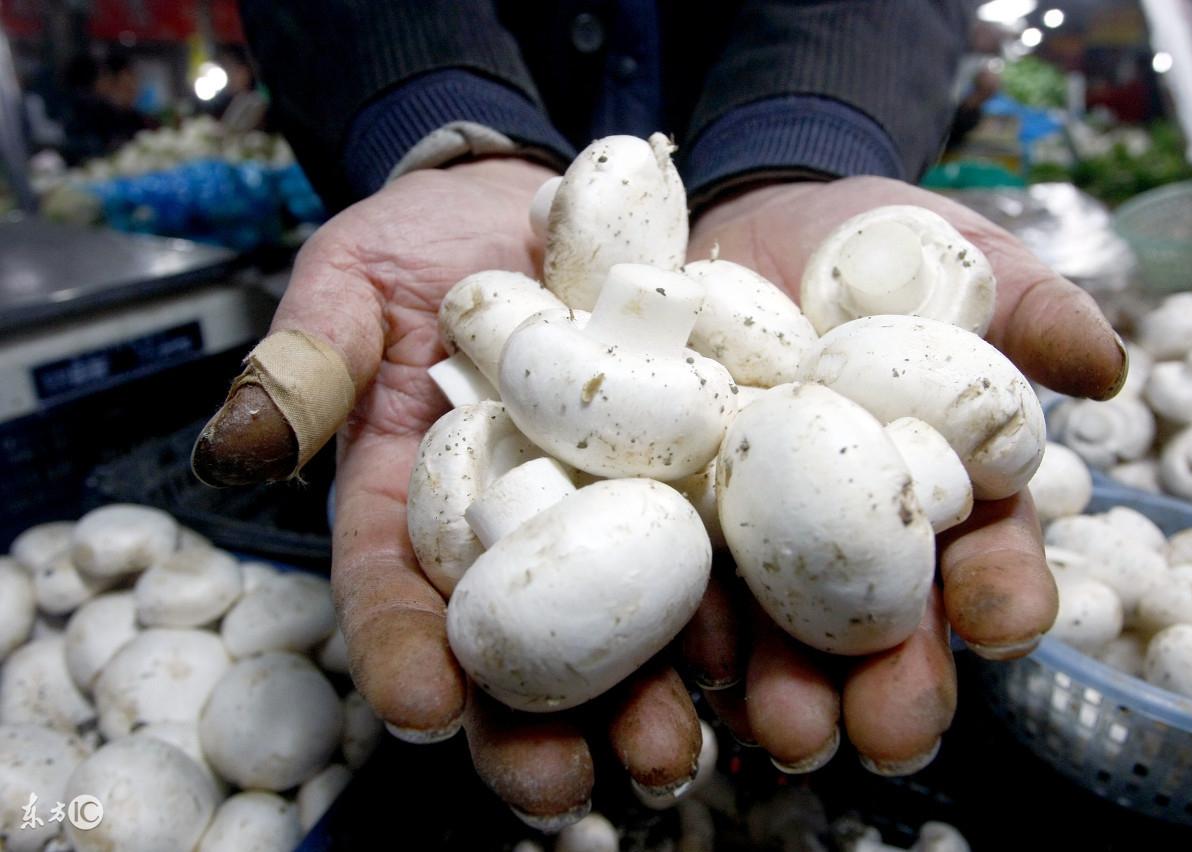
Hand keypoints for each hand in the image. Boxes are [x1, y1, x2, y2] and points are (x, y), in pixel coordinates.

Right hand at [192, 158, 703, 825]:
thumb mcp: (354, 282)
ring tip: (667, 753)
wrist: (546, 204)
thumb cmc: (430, 243)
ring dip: (642, 698)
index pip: (394, 589)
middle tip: (559, 786)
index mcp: (414, 497)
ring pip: (618, 626)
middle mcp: (511, 527)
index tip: (421, 707)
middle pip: (516, 643)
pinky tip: (752, 659)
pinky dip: (729, 609)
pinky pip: (707, 548)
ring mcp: (604, 511)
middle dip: (533, 723)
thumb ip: (308, 359)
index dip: (402, 651)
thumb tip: (236, 446)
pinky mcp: (684, 477)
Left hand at [681, 176, 1126, 772]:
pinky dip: (664, 645)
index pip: (984, 556)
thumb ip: (1023, 302)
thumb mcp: (947, 256)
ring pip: (769, 641)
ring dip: (776, 693)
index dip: (1001, 592)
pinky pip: (662, 596)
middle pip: (877, 632)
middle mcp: (846, 543)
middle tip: (884, 729)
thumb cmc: (859, 244)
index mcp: (935, 492)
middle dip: (888, 686)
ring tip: (776, 728)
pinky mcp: (660, 527)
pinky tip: (665, 676)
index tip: (1003, 619)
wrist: (728, 219)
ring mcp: (748, 545)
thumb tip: (1102, 365)